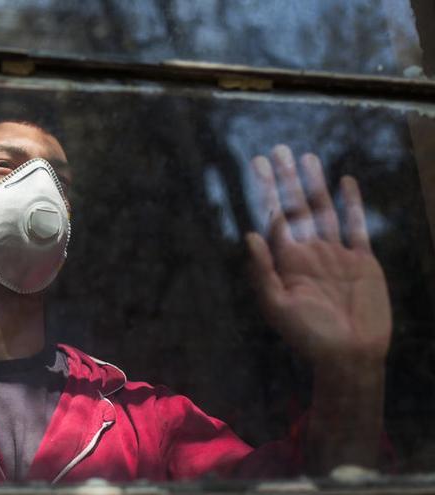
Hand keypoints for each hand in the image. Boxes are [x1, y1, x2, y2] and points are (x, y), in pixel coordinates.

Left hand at [245, 145, 391, 367]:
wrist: (350, 356)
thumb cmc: (308, 337)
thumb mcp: (277, 307)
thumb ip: (263, 272)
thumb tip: (249, 235)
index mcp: (287, 261)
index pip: (274, 217)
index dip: (266, 191)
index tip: (257, 165)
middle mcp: (310, 252)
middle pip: (296, 207)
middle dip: (286, 179)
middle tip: (277, 150)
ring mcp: (336, 254)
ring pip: (323, 210)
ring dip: (314, 184)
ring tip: (305, 157)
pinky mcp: (362, 261)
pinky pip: (355, 226)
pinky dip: (351, 203)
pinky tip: (344, 181)